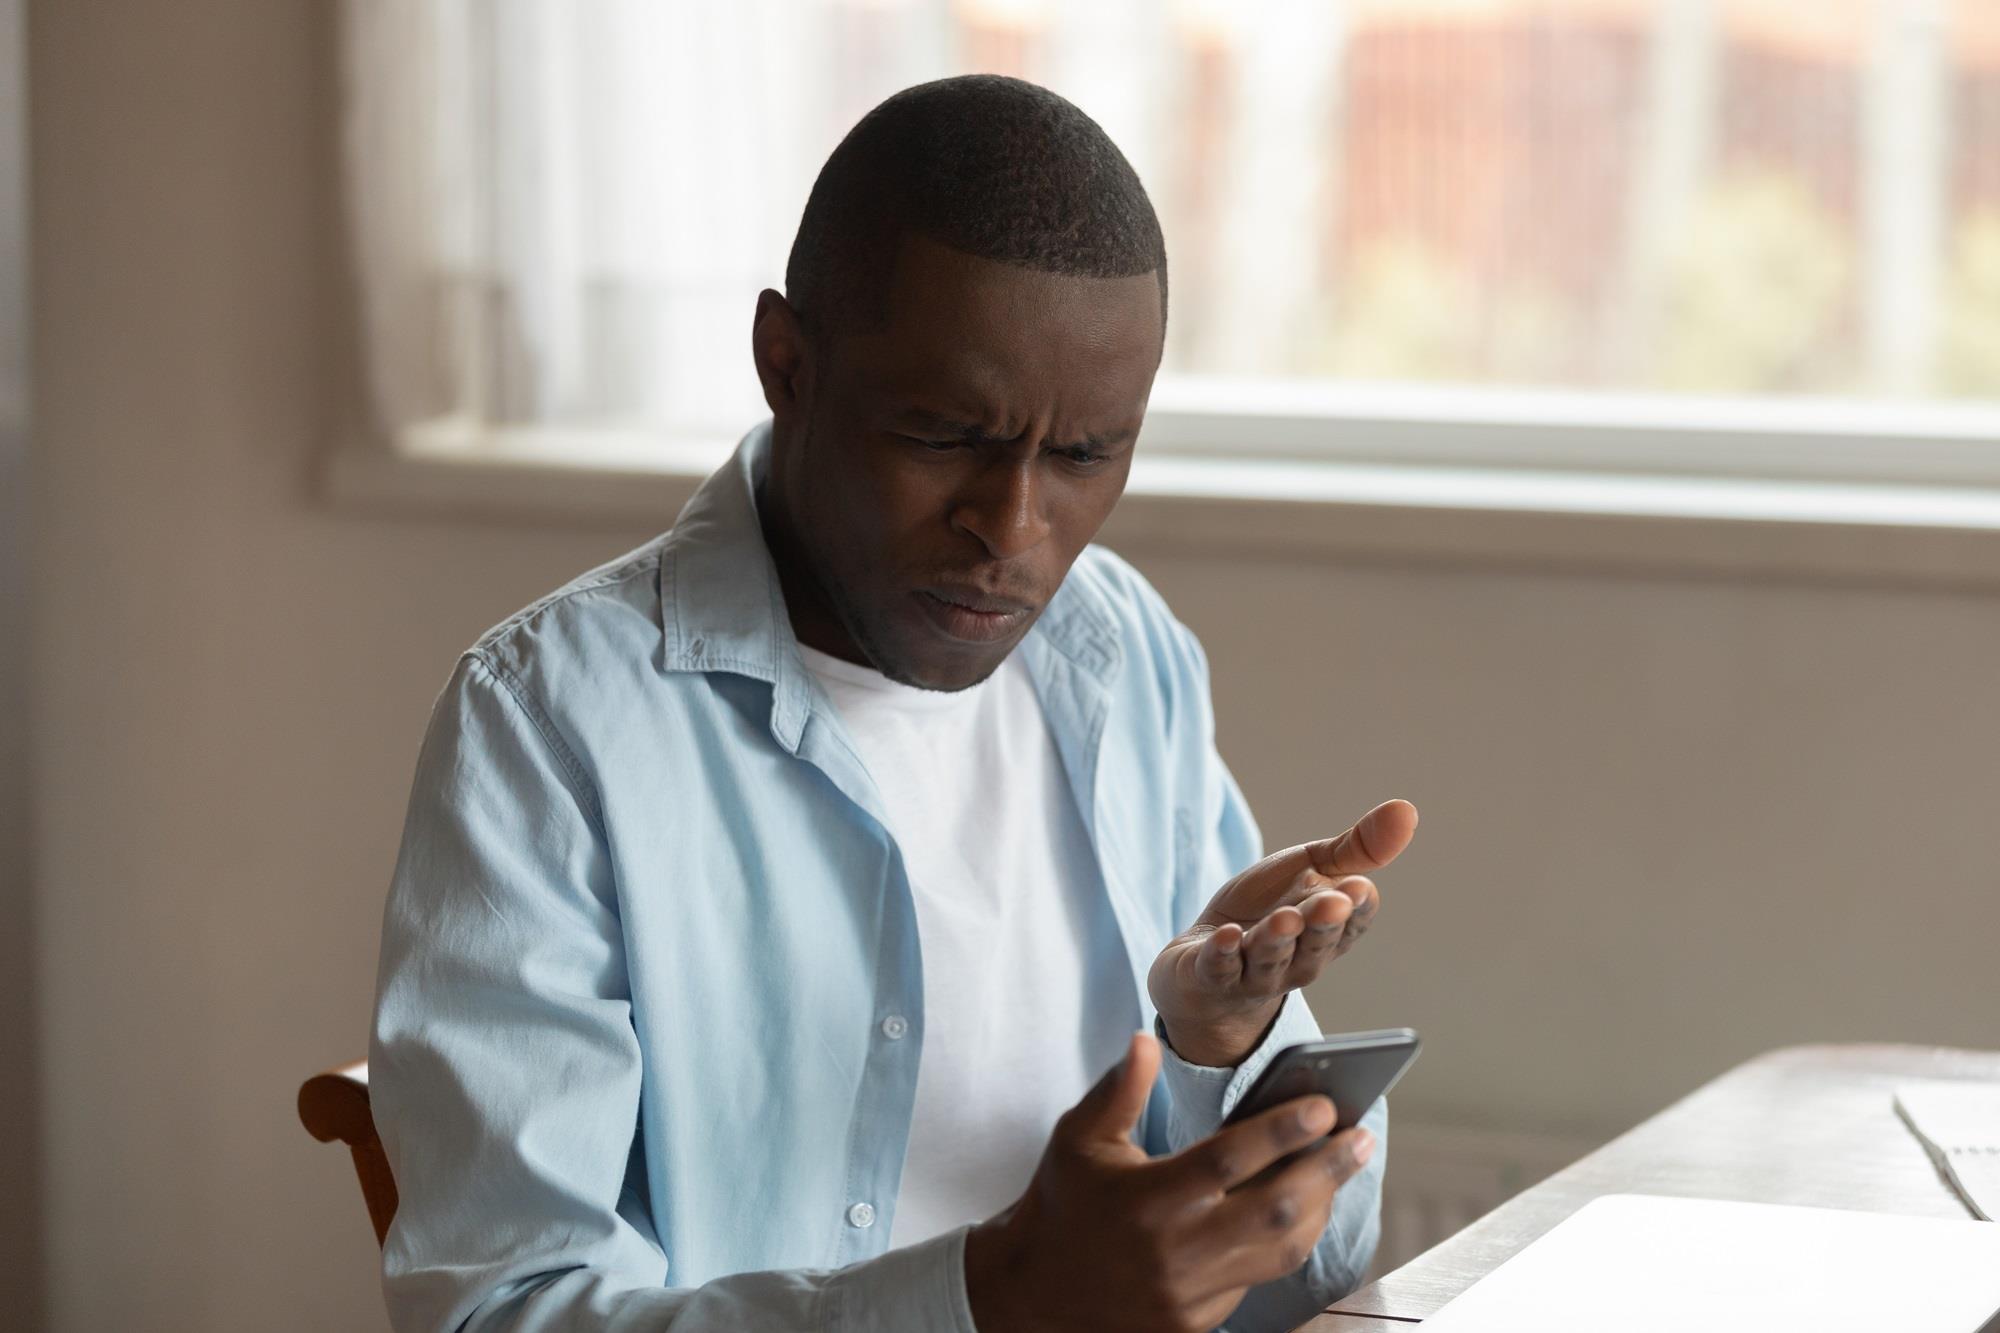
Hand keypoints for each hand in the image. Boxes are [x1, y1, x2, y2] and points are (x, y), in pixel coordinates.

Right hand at [964, 1032, 1375, 1332]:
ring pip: (1278, 1252)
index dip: (1282, 1131)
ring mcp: (1190, 1294)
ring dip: (1318, 1208)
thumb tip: (1148, 1039)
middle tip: (1360, 1137)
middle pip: (1274, 1211)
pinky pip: (1258, 1279)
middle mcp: (1174, 1251)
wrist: (1032, 1293)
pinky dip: (1285, 1241)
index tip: (1324, 1105)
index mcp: (1147, 1199)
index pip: (1229, 1160)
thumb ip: (1119, 1090)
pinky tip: (1303, 1208)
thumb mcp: (1078, 1139)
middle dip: (1326, 1171)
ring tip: (1340, 1168)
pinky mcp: (1197, 1322)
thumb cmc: (1061, 1203)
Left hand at [1150, 800, 1417, 1067]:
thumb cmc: (1271, 908)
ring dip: (1278, 939)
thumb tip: (1407, 808)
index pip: (1352, 921)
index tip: (1358, 886)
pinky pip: (1221, 969)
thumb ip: (1357, 848)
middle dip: (1323, 923)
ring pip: (1271, 958)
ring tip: (1284, 917)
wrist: (1206, 961)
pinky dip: (1224, 954)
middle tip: (1333, 901)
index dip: (1356, 906)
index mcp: (1331, 931)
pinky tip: (1226, 935)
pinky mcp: (1213, 976)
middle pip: (1315, 943)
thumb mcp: (1313, 870)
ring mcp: (1256, 972)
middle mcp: (1300, 958)